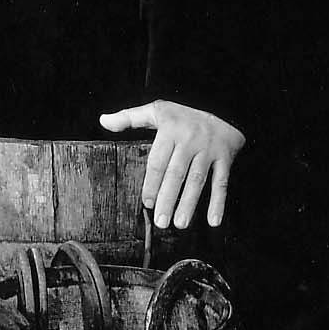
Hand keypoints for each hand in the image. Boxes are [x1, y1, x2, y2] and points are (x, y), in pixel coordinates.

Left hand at [99, 100, 245, 229]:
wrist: (221, 106)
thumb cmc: (183, 114)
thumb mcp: (156, 110)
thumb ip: (129, 117)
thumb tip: (103, 121)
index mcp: (170, 130)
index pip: (158, 161)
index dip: (152, 183)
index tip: (146, 203)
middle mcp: (189, 140)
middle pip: (176, 173)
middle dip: (168, 198)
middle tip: (161, 222)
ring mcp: (208, 150)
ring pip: (197, 179)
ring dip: (189, 203)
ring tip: (180, 223)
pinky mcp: (225, 158)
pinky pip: (221, 182)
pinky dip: (218, 202)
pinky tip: (213, 221)